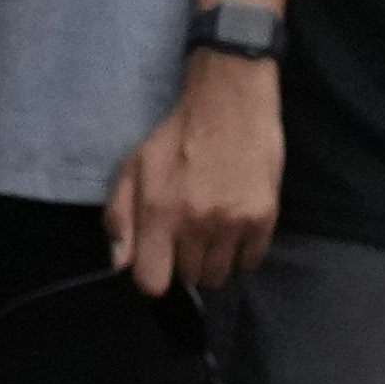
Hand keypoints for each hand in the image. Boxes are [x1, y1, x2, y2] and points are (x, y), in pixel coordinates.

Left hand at [108, 58, 279, 296]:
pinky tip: (236, 232)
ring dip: (214, 262)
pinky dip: (243, 254)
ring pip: (221, 273)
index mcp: (159, 212)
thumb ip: (120, 216)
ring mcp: (232, 222)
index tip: (161, 262)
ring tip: (213, 236)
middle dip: (186, 263)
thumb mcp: (133, 167)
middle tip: (189, 238)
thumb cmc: (177, 135)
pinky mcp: (264, 217)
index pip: (153, 281)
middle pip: (191, 278)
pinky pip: (252, 260)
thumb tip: (120, 263)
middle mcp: (196, 224)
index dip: (154, 276)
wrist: (230, 102)